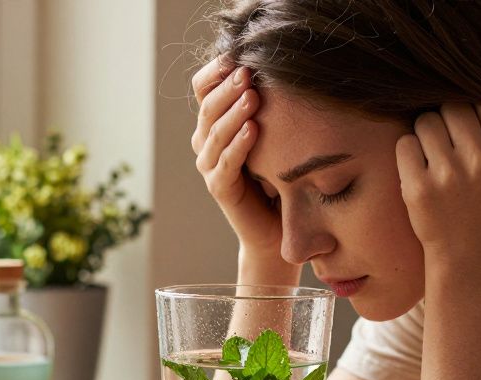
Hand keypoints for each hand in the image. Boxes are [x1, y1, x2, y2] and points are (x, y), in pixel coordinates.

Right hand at [190, 57, 284, 268]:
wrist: (276, 224)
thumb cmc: (277, 173)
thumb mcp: (271, 132)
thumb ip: (264, 104)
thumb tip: (275, 61)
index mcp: (213, 122)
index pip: (203, 88)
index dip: (216, 71)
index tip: (238, 54)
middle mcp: (205, 142)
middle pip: (207, 107)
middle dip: (228, 88)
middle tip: (249, 72)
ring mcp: (209, 166)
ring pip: (214, 133)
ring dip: (233, 113)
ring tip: (253, 96)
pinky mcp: (219, 188)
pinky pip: (225, 163)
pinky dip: (238, 145)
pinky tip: (254, 130)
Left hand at [394, 103, 480, 270]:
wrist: (467, 253)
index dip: (469, 116)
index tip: (467, 136)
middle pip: (451, 107)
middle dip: (445, 122)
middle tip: (446, 147)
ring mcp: (449, 174)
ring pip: (425, 121)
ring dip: (424, 136)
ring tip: (434, 160)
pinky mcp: (419, 188)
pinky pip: (404, 143)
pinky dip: (407, 154)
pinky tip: (419, 172)